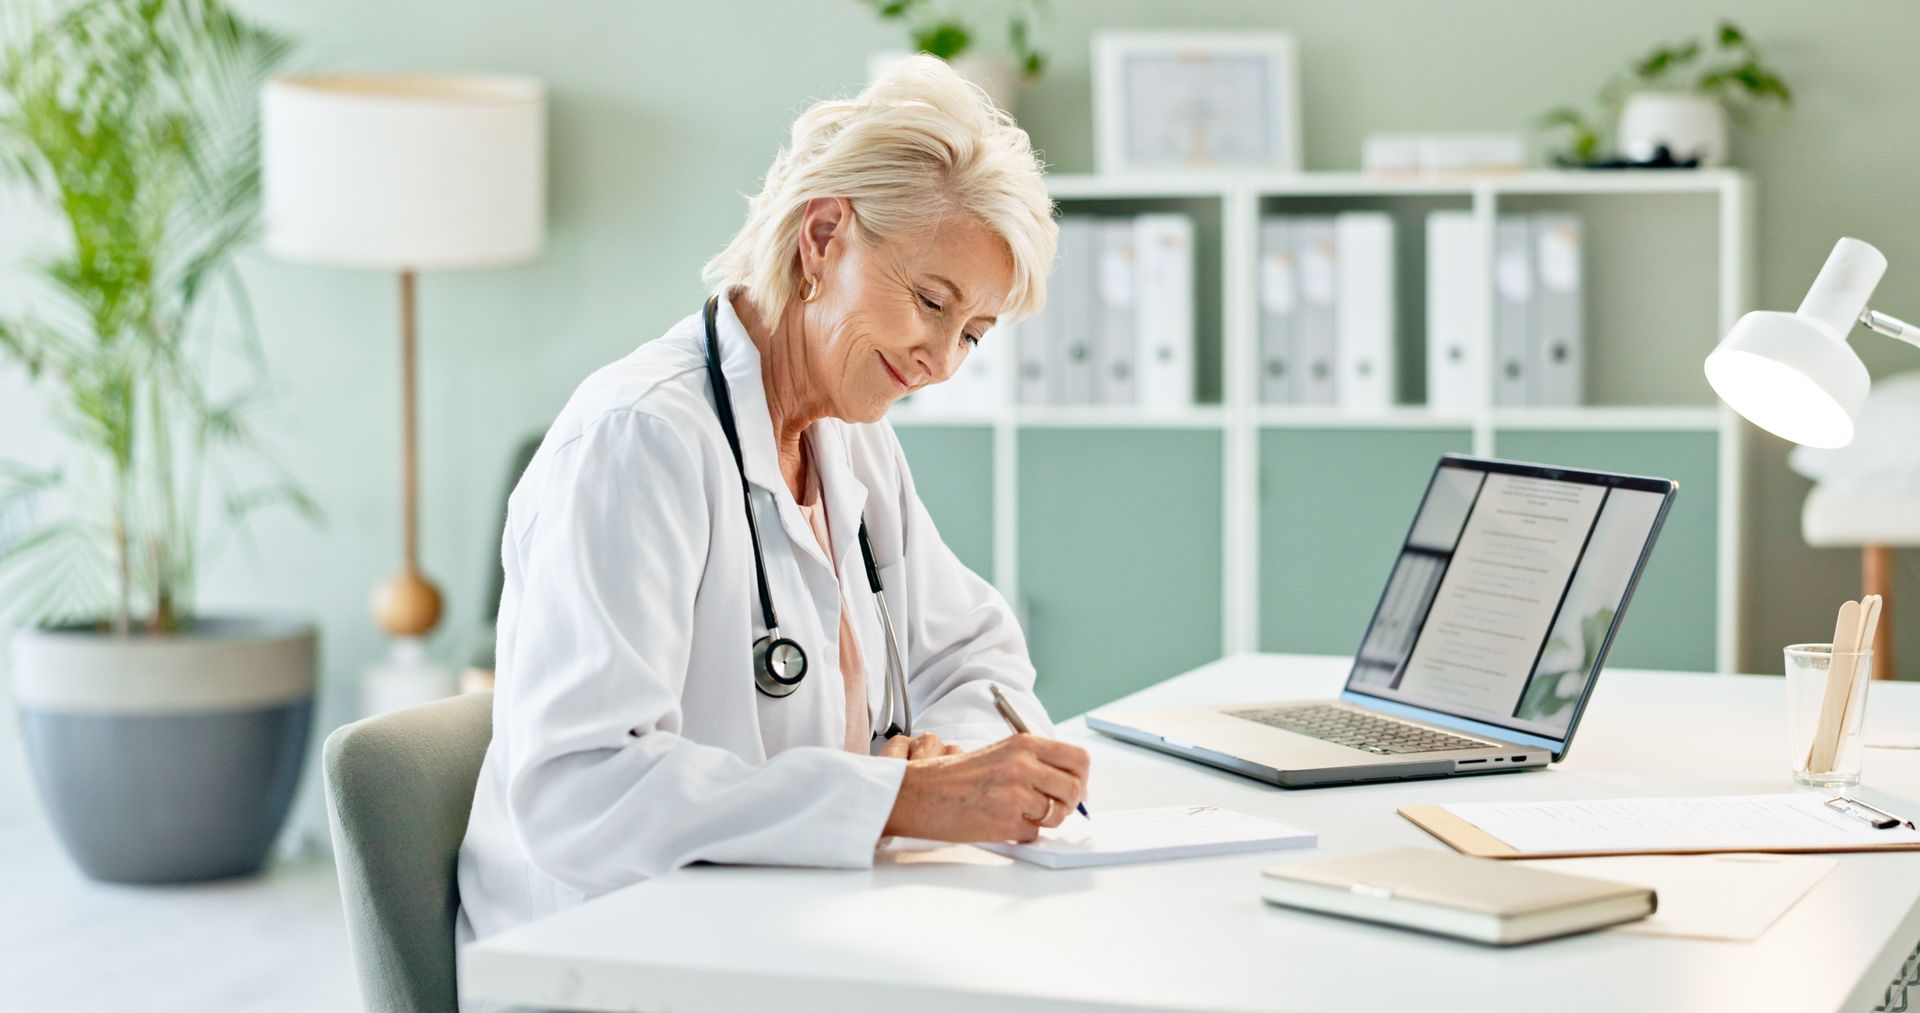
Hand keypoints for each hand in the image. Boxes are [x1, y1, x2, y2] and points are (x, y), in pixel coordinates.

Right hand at [882, 733, 1089, 843]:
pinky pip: (1032, 833)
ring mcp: (1015, 794)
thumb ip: (1035, 763)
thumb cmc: (956, 776)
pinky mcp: (1005, 821)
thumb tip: (1070, 782)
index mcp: (1024, 744)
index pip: (1079, 759)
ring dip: (1043, 820)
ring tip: (1019, 814)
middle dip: (1067, 804)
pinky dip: (1021, 833)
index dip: (1081, 777)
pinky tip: (1001, 822)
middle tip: (1052, 808)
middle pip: (1074, 789)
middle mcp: (1023, 765)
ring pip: (1056, 814)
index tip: (1073, 788)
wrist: (919, 794)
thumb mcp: (1000, 754)